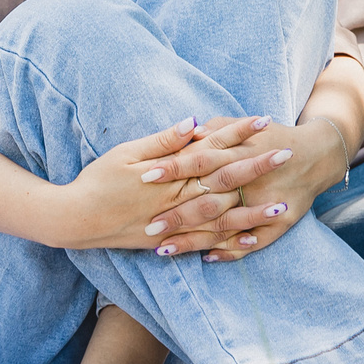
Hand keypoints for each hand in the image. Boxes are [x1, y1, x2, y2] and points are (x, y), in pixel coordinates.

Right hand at [48, 117, 265, 251]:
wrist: (75, 219)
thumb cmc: (98, 180)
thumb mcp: (125, 153)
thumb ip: (162, 141)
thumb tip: (193, 123)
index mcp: (168, 171)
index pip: (211, 147)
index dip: (238, 134)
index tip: (264, 122)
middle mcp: (176, 197)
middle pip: (223, 179)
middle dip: (257, 167)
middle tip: (288, 156)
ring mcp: (174, 222)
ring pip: (222, 215)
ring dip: (253, 210)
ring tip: (282, 205)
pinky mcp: (170, 241)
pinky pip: (206, 242)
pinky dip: (230, 241)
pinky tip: (253, 238)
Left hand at [146, 118, 350, 261]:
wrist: (318, 154)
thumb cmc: (272, 137)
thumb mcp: (244, 126)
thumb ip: (215, 130)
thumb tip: (188, 132)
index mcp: (239, 152)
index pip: (199, 160)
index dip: (172, 168)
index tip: (144, 177)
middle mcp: (251, 181)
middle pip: (208, 199)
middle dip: (177, 215)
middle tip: (147, 227)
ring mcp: (266, 205)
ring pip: (224, 227)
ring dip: (194, 240)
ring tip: (164, 250)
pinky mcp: (281, 223)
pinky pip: (254, 242)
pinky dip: (231, 250)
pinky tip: (207, 258)